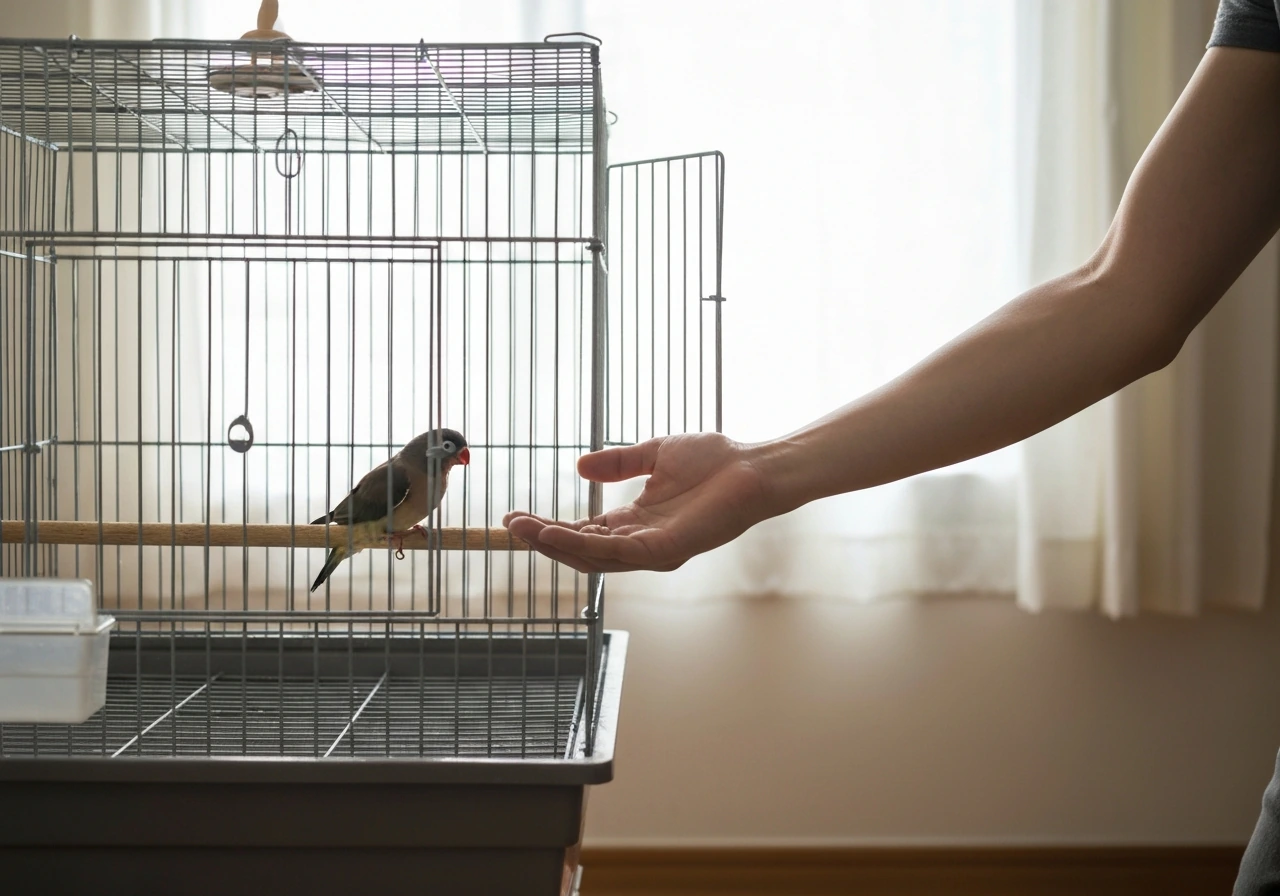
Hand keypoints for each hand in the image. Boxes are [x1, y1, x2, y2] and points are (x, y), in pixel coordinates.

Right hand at [503, 432, 772, 572]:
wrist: (753, 466)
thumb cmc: (715, 460)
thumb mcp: (654, 453)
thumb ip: (619, 463)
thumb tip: (580, 467)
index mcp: (636, 522)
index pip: (583, 532)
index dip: (549, 526)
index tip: (516, 516)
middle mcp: (640, 542)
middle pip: (580, 549)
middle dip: (542, 539)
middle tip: (509, 526)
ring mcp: (652, 550)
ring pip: (591, 556)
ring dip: (553, 543)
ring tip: (522, 529)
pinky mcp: (665, 551)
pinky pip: (614, 553)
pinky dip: (581, 545)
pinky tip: (555, 533)